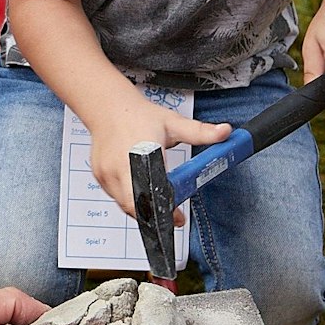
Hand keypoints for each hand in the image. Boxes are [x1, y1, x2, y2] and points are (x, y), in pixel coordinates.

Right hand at [86, 96, 231, 219]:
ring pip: (125, 204)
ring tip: (156, 196)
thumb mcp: (174, 123)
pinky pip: (115, 197)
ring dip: (142, 207)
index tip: (178, 217)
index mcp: (140, 153)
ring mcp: (106, 173)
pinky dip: (129, 198)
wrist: (109, 107)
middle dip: (154, 213)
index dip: (164, 208)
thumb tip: (225, 132)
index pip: (150, 191)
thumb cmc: (139, 116)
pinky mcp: (99, 177)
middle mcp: (119, 166)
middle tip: (171, 212)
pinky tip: (139, 187)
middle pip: (136, 205)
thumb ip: (201, 132)